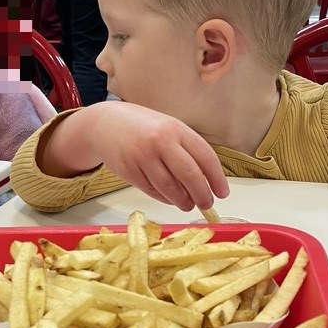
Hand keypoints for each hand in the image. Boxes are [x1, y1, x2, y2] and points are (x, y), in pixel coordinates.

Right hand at [44, 102, 228, 212]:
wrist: (105, 124)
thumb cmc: (142, 127)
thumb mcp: (167, 128)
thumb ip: (186, 148)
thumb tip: (207, 180)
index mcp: (175, 129)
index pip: (205, 156)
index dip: (217, 178)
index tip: (222, 193)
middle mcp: (160, 142)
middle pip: (190, 175)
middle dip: (202, 194)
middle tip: (207, 204)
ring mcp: (142, 157)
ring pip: (170, 187)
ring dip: (183, 201)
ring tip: (188, 204)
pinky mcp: (129, 171)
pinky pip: (152, 190)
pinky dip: (165, 198)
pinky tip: (171, 199)